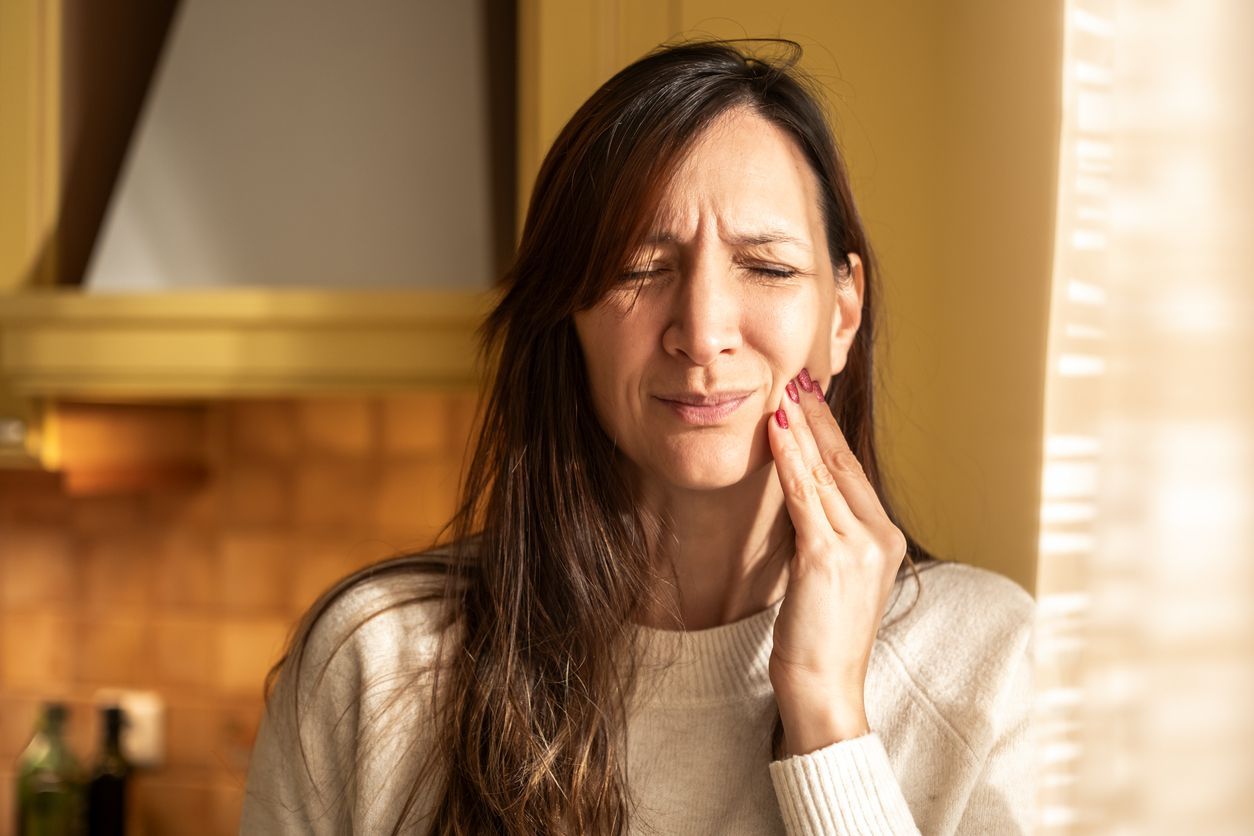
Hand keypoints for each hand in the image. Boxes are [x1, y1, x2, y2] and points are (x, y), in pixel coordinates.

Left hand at [765, 368, 907, 755]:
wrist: (826, 688)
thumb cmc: (821, 636)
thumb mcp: (832, 575)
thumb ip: (825, 532)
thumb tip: (802, 491)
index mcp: (886, 539)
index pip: (854, 472)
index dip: (830, 431)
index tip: (811, 397)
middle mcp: (880, 536)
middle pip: (843, 462)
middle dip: (818, 416)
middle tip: (798, 376)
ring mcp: (858, 547)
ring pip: (825, 472)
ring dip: (801, 428)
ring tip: (784, 391)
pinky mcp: (828, 559)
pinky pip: (805, 497)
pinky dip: (791, 460)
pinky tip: (777, 432)